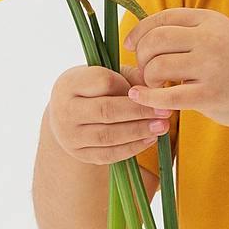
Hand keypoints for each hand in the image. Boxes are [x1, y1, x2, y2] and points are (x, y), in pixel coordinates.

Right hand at [43, 63, 168, 164]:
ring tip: (162, 126)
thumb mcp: (104, 74)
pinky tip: (150, 139)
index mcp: (69, 84)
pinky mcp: (80, 154)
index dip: (127, 85)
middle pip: (106, 111)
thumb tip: (155, 86)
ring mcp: (70, 136)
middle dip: (139, 111)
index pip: (103, 81)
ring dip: (139, 131)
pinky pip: (109, 154)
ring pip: (108, 135)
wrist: (67, 115)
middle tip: (165, 110)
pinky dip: (132, 148)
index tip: (147, 89)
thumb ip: (128, 76)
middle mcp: (64, 110)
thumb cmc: (93, 90)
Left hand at [123, 8, 228, 132]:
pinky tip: (142, 99)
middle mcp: (212, 39)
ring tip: (155, 86)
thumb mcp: (219, 37)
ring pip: (158, 66)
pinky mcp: (211, 95)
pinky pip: (167, 96)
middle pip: (156, 40)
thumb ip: (187, 33)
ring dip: (148, 78)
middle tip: (145, 71)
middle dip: (142, 56)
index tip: (130, 46)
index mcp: (210, 20)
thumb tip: (139, 35)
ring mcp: (212, 67)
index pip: (163, 18)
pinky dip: (148, 98)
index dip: (140, 31)